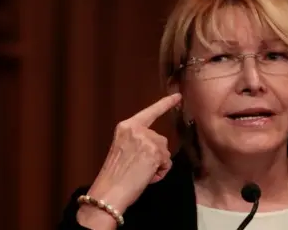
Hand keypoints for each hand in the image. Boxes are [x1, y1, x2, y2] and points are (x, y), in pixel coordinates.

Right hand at [76, 93, 181, 228]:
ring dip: (158, 165)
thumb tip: (157, 149)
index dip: (165, 104)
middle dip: (156, 155)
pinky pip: (167, 162)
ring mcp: (146, 139)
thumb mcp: (122, 149)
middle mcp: (136, 129)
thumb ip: (138, 142)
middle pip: (160, 139)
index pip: (149, 112)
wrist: (109, 191)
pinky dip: (160, 172)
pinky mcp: (154, 152)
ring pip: (165, 151)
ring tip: (142, 174)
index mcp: (125, 126)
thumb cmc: (114, 176)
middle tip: (140, 169)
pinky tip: (147, 177)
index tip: (178, 96)